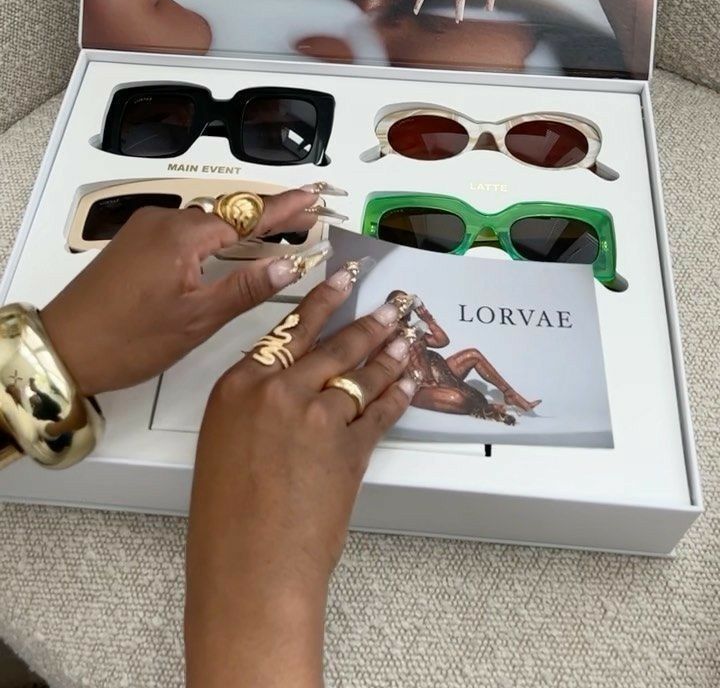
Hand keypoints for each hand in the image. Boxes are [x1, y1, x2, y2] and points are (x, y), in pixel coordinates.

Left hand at [41, 187, 325, 396]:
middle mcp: (164, 222)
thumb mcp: (195, 320)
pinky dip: (211, 237)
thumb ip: (244, 288)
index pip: (248, 214)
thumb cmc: (123, 340)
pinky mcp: (134, 242)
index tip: (313, 196)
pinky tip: (227, 248)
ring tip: (275, 233)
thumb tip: (287, 265)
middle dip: (268, 215)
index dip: (285, 207)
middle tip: (306, 215)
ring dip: (239, 227)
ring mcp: (146, 229)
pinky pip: (184, 230)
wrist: (63, 348)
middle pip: (229, 212)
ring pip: (206, 222)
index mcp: (183, 236)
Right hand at [185, 269, 415, 687]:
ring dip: (390, 355)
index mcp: (237, 386)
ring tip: (407, 337)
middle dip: (370, 321)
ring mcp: (317, 419)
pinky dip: (399, 395)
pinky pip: (380, 412)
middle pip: (334, 344)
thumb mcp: (223, 442)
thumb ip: (253, 404)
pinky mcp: (349, 450)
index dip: (321, 301)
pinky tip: (409, 382)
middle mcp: (278, 392)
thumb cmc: (226, 519)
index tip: (341, 280)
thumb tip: (287, 386)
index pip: (288, 328)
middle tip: (394, 304)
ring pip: (362, 374)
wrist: (250, 569)